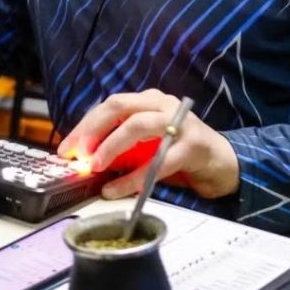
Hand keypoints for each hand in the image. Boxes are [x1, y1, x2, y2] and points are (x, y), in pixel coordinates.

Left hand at [57, 90, 239, 200]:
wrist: (222, 163)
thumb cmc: (180, 152)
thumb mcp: (148, 143)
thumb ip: (123, 144)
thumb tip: (85, 157)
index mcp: (149, 100)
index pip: (111, 104)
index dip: (86, 124)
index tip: (66, 147)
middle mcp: (163, 104)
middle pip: (119, 106)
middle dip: (92, 129)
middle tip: (76, 153)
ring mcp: (179, 123)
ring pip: (137, 126)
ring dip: (110, 146)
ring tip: (94, 166)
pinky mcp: (191, 146)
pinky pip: (157, 162)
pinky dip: (133, 178)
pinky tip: (116, 190)